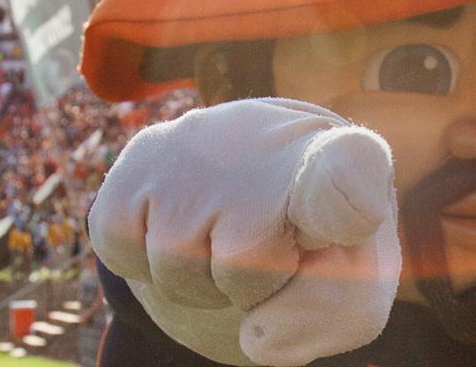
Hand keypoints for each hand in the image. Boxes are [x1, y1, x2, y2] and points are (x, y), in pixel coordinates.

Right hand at [90, 98, 400, 365]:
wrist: (265, 175)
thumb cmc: (317, 240)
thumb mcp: (353, 280)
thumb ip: (334, 312)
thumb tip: (257, 334)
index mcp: (345, 164)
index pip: (346, 178)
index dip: (345, 196)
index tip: (355, 209)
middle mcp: (264, 141)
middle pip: (248, 265)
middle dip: (254, 287)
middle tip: (270, 251)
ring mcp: (195, 143)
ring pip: (178, 266)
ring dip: (198, 282)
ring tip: (223, 239)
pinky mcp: (138, 156)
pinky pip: (120, 247)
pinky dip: (142, 261)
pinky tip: (180, 227)